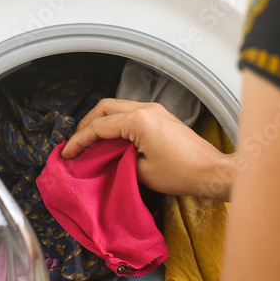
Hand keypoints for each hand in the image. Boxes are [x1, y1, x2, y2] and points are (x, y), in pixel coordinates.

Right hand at [63, 99, 235, 199]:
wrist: (211, 172)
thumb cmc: (183, 173)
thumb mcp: (142, 173)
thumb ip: (118, 161)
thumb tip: (107, 159)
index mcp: (139, 121)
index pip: (99, 126)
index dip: (80, 140)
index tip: (68, 153)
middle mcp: (147, 109)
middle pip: (105, 107)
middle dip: (86, 123)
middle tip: (76, 142)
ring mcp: (156, 110)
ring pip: (118, 107)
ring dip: (101, 121)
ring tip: (90, 141)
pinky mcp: (162, 116)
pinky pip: (131, 113)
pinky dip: (116, 122)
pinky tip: (111, 139)